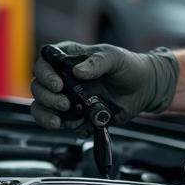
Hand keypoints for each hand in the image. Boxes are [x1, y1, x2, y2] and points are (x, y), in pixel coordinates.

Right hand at [29, 41, 178, 129]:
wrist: (145, 88)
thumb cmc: (129, 67)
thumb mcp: (115, 58)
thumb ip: (98, 62)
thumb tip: (78, 71)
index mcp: (69, 59)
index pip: (45, 63)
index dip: (45, 74)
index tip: (57, 84)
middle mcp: (64, 79)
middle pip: (39, 88)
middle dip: (47, 98)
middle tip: (64, 104)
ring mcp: (69, 98)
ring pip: (43, 108)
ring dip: (47, 116)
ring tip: (60, 122)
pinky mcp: (77, 115)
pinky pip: (64, 123)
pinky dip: (67, 126)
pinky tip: (80, 124)